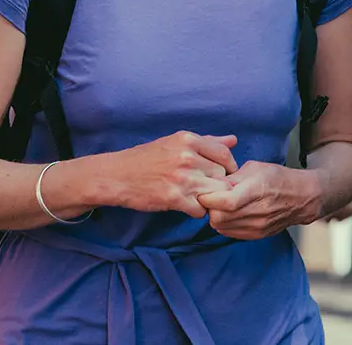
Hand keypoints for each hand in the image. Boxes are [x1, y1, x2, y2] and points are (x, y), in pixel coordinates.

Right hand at [104, 132, 238, 217]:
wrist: (117, 175)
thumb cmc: (146, 158)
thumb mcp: (175, 142)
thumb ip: (207, 142)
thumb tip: (233, 140)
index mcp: (188, 140)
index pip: (224, 154)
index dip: (228, 167)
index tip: (222, 175)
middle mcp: (187, 157)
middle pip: (222, 176)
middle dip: (217, 184)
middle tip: (206, 187)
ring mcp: (182, 178)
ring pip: (214, 193)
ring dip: (208, 198)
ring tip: (196, 197)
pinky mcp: (174, 198)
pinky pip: (200, 210)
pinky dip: (196, 211)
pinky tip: (186, 205)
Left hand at [198, 162, 323, 239]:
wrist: (302, 197)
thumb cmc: (278, 178)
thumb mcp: (254, 168)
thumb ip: (231, 177)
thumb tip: (210, 184)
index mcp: (257, 190)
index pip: (225, 202)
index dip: (209, 198)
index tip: (204, 191)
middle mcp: (258, 212)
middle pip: (219, 218)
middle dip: (209, 208)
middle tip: (210, 197)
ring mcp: (257, 227)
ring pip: (221, 227)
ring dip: (215, 216)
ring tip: (220, 204)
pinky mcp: (256, 235)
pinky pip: (229, 233)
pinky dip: (224, 223)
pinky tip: (228, 213)